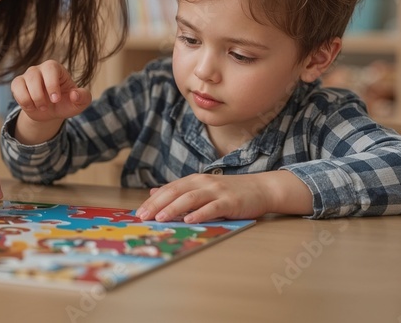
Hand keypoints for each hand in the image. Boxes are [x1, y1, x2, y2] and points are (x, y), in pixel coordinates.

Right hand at [11, 60, 90, 122]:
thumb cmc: (66, 103)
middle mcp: (40, 69)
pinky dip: (23, 100)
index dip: (51, 84)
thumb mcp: (79, 103)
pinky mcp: (18, 84)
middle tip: (47, 106)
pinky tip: (32, 106)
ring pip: (23, 82)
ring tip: (42, 107)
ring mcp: (28, 75)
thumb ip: (83, 97)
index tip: (55, 100)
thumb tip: (74, 94)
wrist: (51, 113)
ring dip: (32, 99)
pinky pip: (16, 88)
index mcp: (56, 69)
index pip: (50, 68)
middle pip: (34, 75)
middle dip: (39, 94)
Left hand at [135, 171, 311, 222]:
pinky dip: (200, 213)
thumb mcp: (202, 188)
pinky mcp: (230, 201)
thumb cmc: (230, 192)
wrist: (261, 189)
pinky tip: (189, 220)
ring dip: (173, 208)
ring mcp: (217, 191)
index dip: (153, 201)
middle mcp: (203, 182)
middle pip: (176, 192)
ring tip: (160, 218)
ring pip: (190, 198)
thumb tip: (153, 193)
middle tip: (143, 217)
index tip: (139, 213)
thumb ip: (179, 191)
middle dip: (157, 205)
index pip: (169, 189)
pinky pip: (212, 208)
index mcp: (194, 180)